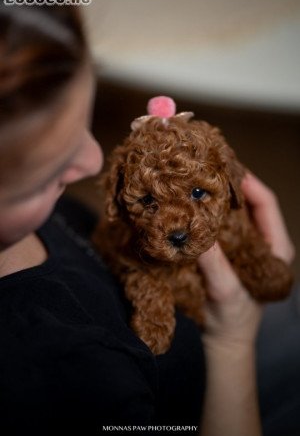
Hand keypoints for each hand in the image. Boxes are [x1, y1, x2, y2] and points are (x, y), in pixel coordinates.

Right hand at [198, 172, 294, 348]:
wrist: (224, 337)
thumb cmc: (233, 319)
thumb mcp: (226, 292)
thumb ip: (214, 264)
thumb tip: (196, 233)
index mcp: (275, 247)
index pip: (266, 205)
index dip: (249, 184)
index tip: (226, 169)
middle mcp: (262, 240)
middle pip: (250, 202)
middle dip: (230, 185)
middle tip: (207, 170)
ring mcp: (245, 243)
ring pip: (234, 211)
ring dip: (217, 197)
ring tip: (198, 182)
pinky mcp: (229, 249)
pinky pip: (220, 223)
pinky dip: (208, 213)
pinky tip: (192, 206)